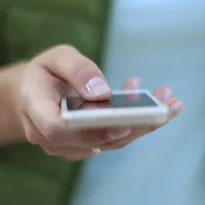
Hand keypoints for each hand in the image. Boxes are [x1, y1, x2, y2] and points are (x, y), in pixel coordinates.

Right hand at [16, 45, 182, 160]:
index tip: (121, 123)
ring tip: (170, 100)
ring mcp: (70, 147)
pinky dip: (139, 121)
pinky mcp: (88, 147)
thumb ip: (77, 69)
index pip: (57, 129)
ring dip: (143, 123)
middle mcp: (51, 138)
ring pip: (110, 143)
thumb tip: (103, 92)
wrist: (34, 93)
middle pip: (93, 140)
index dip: (90, 130)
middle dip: (133, 124)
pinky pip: (115, 139)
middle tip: (165, 107)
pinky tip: (159, 100)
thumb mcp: (56, 57)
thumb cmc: (45, 72)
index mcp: (36, 112)